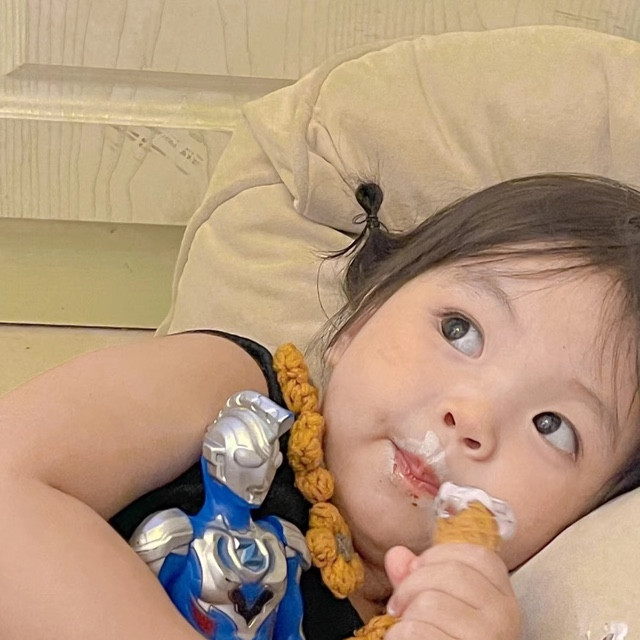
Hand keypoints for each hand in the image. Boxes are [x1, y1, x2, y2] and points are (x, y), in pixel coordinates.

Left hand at [383, 544, 520, 639]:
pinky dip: (398, 636)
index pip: (476, 555)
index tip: (418, 573)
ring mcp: (488, 638)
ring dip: (405, 618)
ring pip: (429, 603)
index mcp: (503, 597)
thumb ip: (417, 579)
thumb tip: (397, 555)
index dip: (437, 557)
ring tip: (408, 631)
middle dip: (411, 586)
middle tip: (401, 606)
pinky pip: (416, 632)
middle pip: (449, 572)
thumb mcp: (439, 608)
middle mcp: (504, 616)